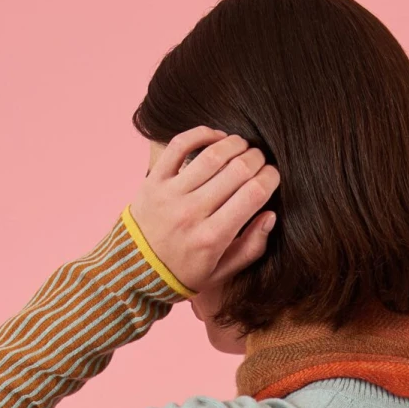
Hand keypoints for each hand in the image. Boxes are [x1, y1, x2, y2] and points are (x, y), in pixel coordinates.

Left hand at [129, 127, 279, 295]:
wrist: (135, 272)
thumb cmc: (183, 273)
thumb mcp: (221, 272)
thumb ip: (251, 247)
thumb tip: (270, 215)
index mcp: (212, 238)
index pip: (253, 194)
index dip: (271, 178)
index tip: (273, 176)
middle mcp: (192, 213)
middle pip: (238, 170)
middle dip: (257, 159)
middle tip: (261, 161)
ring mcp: (171, 194)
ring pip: (212, 155)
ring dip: (235, 144)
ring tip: (243, 146)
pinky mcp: (154, 180)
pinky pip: (179, 145)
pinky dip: (201, 134)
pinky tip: (216, 138)